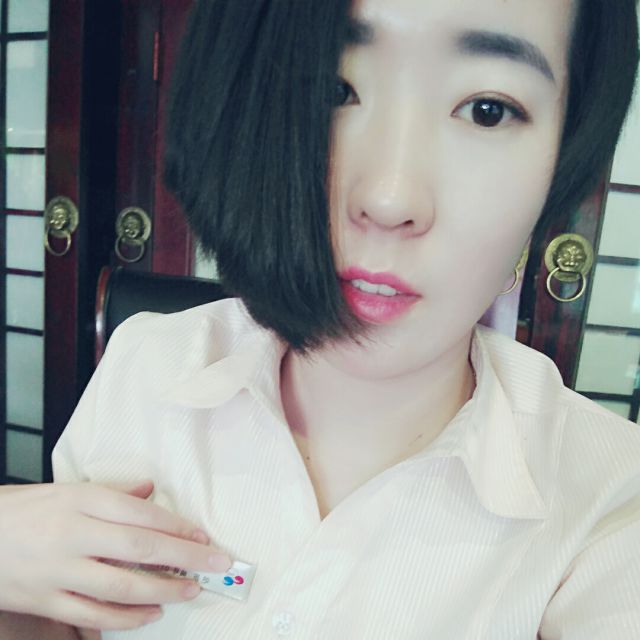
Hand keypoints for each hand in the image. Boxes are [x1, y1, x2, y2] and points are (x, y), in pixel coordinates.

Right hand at [0, 481, 229, 630]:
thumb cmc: (26, 508)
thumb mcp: (68, 490)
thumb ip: (113, 493)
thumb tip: (151, 490)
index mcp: (83, 500)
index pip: (142, 514)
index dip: (178, 527)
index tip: (204, 537)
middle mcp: (74, 534)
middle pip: (140, 548)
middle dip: (184, 558)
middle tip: (216, 564)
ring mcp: (58, 571)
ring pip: (120, 587)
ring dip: (162, 591)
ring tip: (190, 591)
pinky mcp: (44, 602)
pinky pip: (92, 616)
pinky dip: (125, 619)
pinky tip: (150, 614)